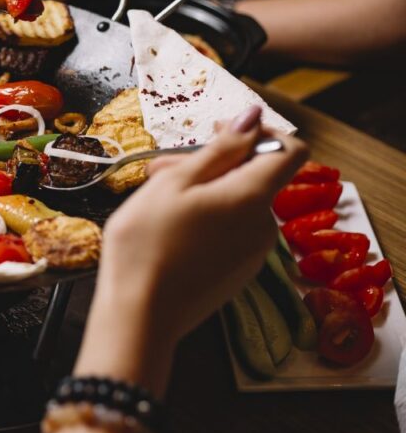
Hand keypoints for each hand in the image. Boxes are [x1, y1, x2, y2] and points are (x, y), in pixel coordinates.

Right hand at [76, 106, 307, 393]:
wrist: (139, 315)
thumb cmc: (147, 243)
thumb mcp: (175, 183)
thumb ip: (221, 149)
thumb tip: (253, 117)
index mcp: (253, 197)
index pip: (291, 150)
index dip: (259, 133)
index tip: (216, 135)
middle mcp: (264, 224)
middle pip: (254, 177)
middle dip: (213, 163)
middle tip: (159, 168)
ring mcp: (253, 253)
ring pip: (237, 204)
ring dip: (202, 190)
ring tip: (154, 198)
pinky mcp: (237, 272)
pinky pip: (230, 231)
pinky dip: (205, 218)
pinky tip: (167, 227)